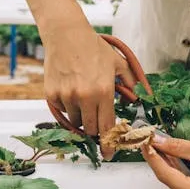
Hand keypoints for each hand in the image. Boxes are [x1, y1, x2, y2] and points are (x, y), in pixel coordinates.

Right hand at [42, 25, 137, 155]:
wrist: (66, 35)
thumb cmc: (92, 47)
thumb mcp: (118, 63)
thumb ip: (130, 83)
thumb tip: (137, 100)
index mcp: (103, 91)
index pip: (107, 127)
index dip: (109, 144)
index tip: (109, 153)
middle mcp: (84, 96)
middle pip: (91, 129)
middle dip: (96, 129)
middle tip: (98, 120)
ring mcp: (66, 96)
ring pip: (75, 121)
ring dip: (81, 116)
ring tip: (84, 98)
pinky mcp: (52, 94)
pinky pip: (62, 111)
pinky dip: (68, 106)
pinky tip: (71, 90)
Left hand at [141, 134, 189, 188]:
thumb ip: (178, 147)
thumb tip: (159, 142)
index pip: (166, 175)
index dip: (153, 157)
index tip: (145, 143)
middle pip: (172, 181)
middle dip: (161, 161)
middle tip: (151, 142)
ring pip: (180, 184)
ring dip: (171, 166)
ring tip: (162, 147)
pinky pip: (189, 187)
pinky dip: (183, 173)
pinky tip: (177, 159)